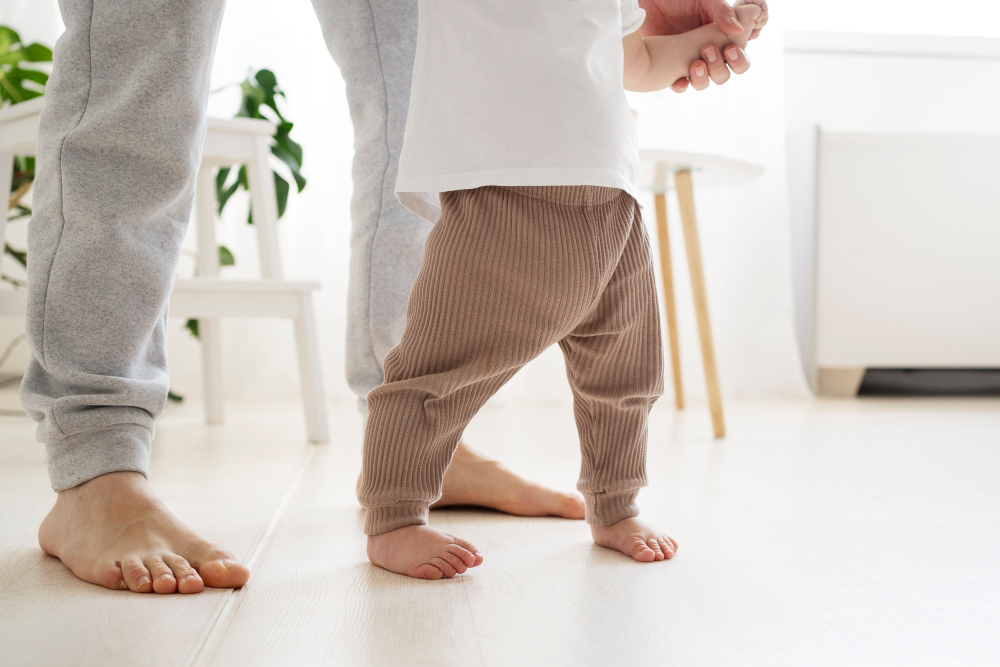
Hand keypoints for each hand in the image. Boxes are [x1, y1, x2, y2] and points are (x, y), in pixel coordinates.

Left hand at [638, 0, 768, 92]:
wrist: (645, 2)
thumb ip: (721, 11)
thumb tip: (738, 30)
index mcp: (719, 34)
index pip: (738, 53)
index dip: (739, 56)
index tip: (732, 48)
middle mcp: (706, 49)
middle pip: (725, 72)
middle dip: (722, 67)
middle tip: (709, 50)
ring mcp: (688, 59)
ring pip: (704, 81)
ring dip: (704, 77)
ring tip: (695, 63)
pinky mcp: (669, 66)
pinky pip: (680, 84)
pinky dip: (682, 85)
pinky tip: (680, 80)